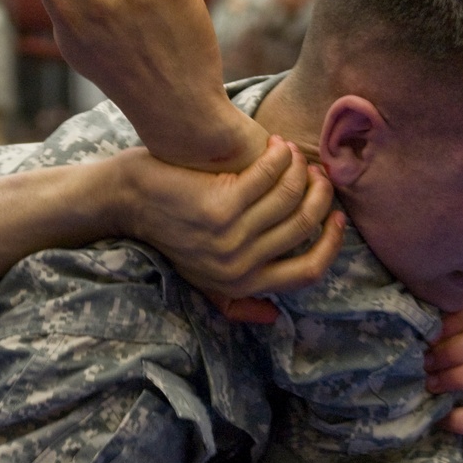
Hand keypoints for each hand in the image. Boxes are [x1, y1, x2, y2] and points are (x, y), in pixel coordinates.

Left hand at [113, 135, 344, 322]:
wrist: (127, 201)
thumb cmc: (168, 232)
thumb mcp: (203, 276)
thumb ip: (237, 301)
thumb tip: (273, 317)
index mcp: (242, 283)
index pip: (308, 272)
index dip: (330, 243)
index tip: (335, 215)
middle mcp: (239, 266)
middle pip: (304, 226)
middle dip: (319, 194)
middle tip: (316, 173)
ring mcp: (229, 237)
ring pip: (290, 196)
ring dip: (299, 169)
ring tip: (293, 155)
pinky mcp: (219, 207)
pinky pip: (267, 176)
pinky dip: (277, 157)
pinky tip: (275, 145)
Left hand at [425, 287, 462, 434]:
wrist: (424, 361)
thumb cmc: (421, 329)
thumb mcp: (424, 315)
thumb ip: (423, 309)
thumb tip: (406, 314)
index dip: (456, 321)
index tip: (428, 333)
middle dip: (454, 351)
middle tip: (424, 360)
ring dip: (460, 377)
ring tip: (430, 383)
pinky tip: (441, 417)